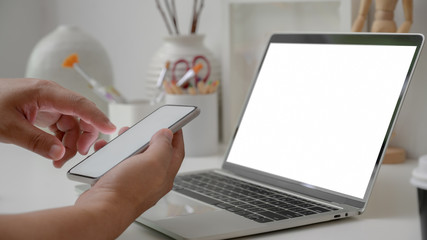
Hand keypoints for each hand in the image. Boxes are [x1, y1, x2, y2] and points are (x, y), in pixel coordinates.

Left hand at [0, 78, 115, 166]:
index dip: (97, 117)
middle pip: (81, 115)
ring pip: (73, 124)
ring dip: (71, 142)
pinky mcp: (44, 111)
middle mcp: (51, 96)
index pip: (80, 104)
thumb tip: (59, 154)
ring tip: (59, 159)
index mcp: (45, 92)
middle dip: (84, 135)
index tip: (111, 129)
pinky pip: (62, 127)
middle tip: (79, 153)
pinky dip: (62, 141)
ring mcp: (48, 104)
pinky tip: (55, 152)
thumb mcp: (9, 128)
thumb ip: (36, 141)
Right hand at [75, 129, 184, 236]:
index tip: (175, 123)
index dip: (177, 136)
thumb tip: (167, 134)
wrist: (101, 210)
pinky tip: (105, 149)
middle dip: (148, 137)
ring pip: (133, 158)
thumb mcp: (153, 161)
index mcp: (165, 175)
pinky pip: (115, 165)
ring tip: (123, 135)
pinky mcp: (117, 184)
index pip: (176, 152)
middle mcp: (151, 180)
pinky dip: (111, 154)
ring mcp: (134, 183)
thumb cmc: (127, 190)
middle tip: (144, 127)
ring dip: (128, 144)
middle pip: (155, 153)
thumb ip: (162, 146)